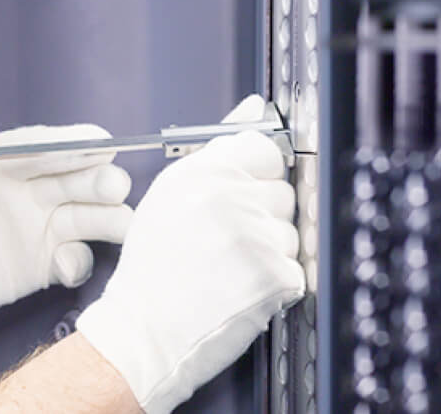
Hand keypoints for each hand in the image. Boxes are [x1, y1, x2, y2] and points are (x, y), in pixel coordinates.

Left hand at [0, 124, 133, 363]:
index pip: (41, 148)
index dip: (73, 144)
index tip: (103, 142)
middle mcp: (23, 193)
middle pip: (73, 179)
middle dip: (98, 179)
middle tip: (115, 186)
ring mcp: (34, 229)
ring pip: (84, 216)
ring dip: (105, 217)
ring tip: (121, 225)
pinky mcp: (38, 267)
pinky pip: (74, 258)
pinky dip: (81, 260)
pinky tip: (69, 266)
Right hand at [76, 95, 304, 413]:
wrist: (144, 331)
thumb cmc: (152, 267)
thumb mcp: (171, 192)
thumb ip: (218, 148)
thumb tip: (254, 108)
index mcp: (206, 172)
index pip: (265, 149)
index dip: (256, 175)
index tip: (245, 192)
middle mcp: (234, 199)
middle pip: (282, 191)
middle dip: (263, 215)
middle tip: (227, 240)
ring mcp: (259, 237)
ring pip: (292, 232)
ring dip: (271, 250)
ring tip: (230, 267)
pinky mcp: (277, 275)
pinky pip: (296, 269)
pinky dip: (275, 283)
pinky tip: (241, 288)